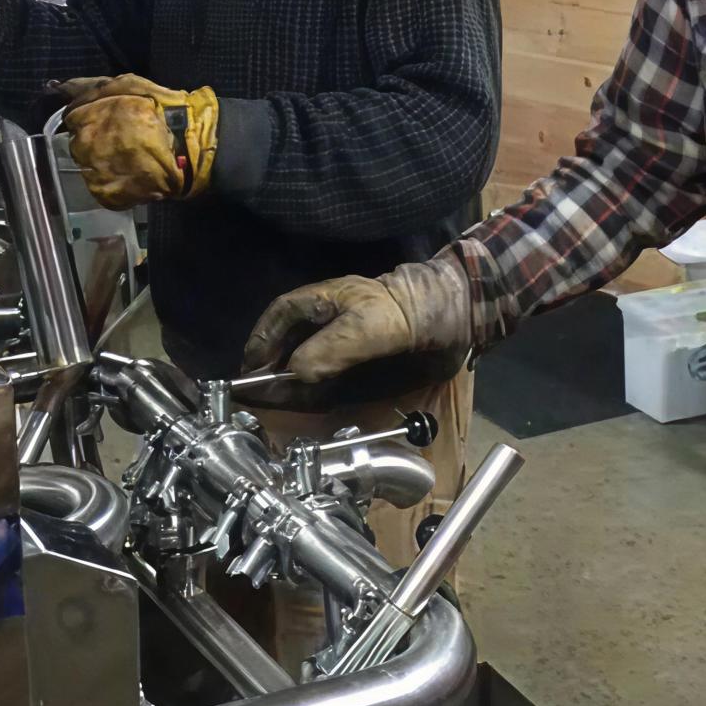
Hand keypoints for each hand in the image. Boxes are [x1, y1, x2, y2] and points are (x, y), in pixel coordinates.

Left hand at [57, 74, 217, 209]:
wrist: (191, 148)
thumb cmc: (160, 110)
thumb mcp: (126, 85)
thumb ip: (86, 87)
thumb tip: (52, 87)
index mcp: (85, 120)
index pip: (73, 119)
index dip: (93, 117)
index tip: (112, 120)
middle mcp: (83, 148)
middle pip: (79, 143)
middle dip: (96, 139)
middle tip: (124, 138)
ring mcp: (94, 174)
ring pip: (89, 166)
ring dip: (104, 161)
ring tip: (130, 156)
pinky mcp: (107, 196)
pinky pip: (101, 187)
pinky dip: (113, 181)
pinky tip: (131, 172)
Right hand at [241, 255, 471, 382]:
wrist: (457, 318)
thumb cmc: (409, 312)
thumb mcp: (368, 328)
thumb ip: (331, 349)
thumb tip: (296, 374)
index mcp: (326, 301)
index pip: (281, 315)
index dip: (261, 339)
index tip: (247, 365)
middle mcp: (331, 321)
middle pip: (290, 341)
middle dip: (270, 365)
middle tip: (255, 394)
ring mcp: (347, 343)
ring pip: (307, 363)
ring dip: (289, 383)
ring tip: (272, 403)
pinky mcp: (363, 364)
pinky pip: (330, 379)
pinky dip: (314, 393)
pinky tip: (305, 404)